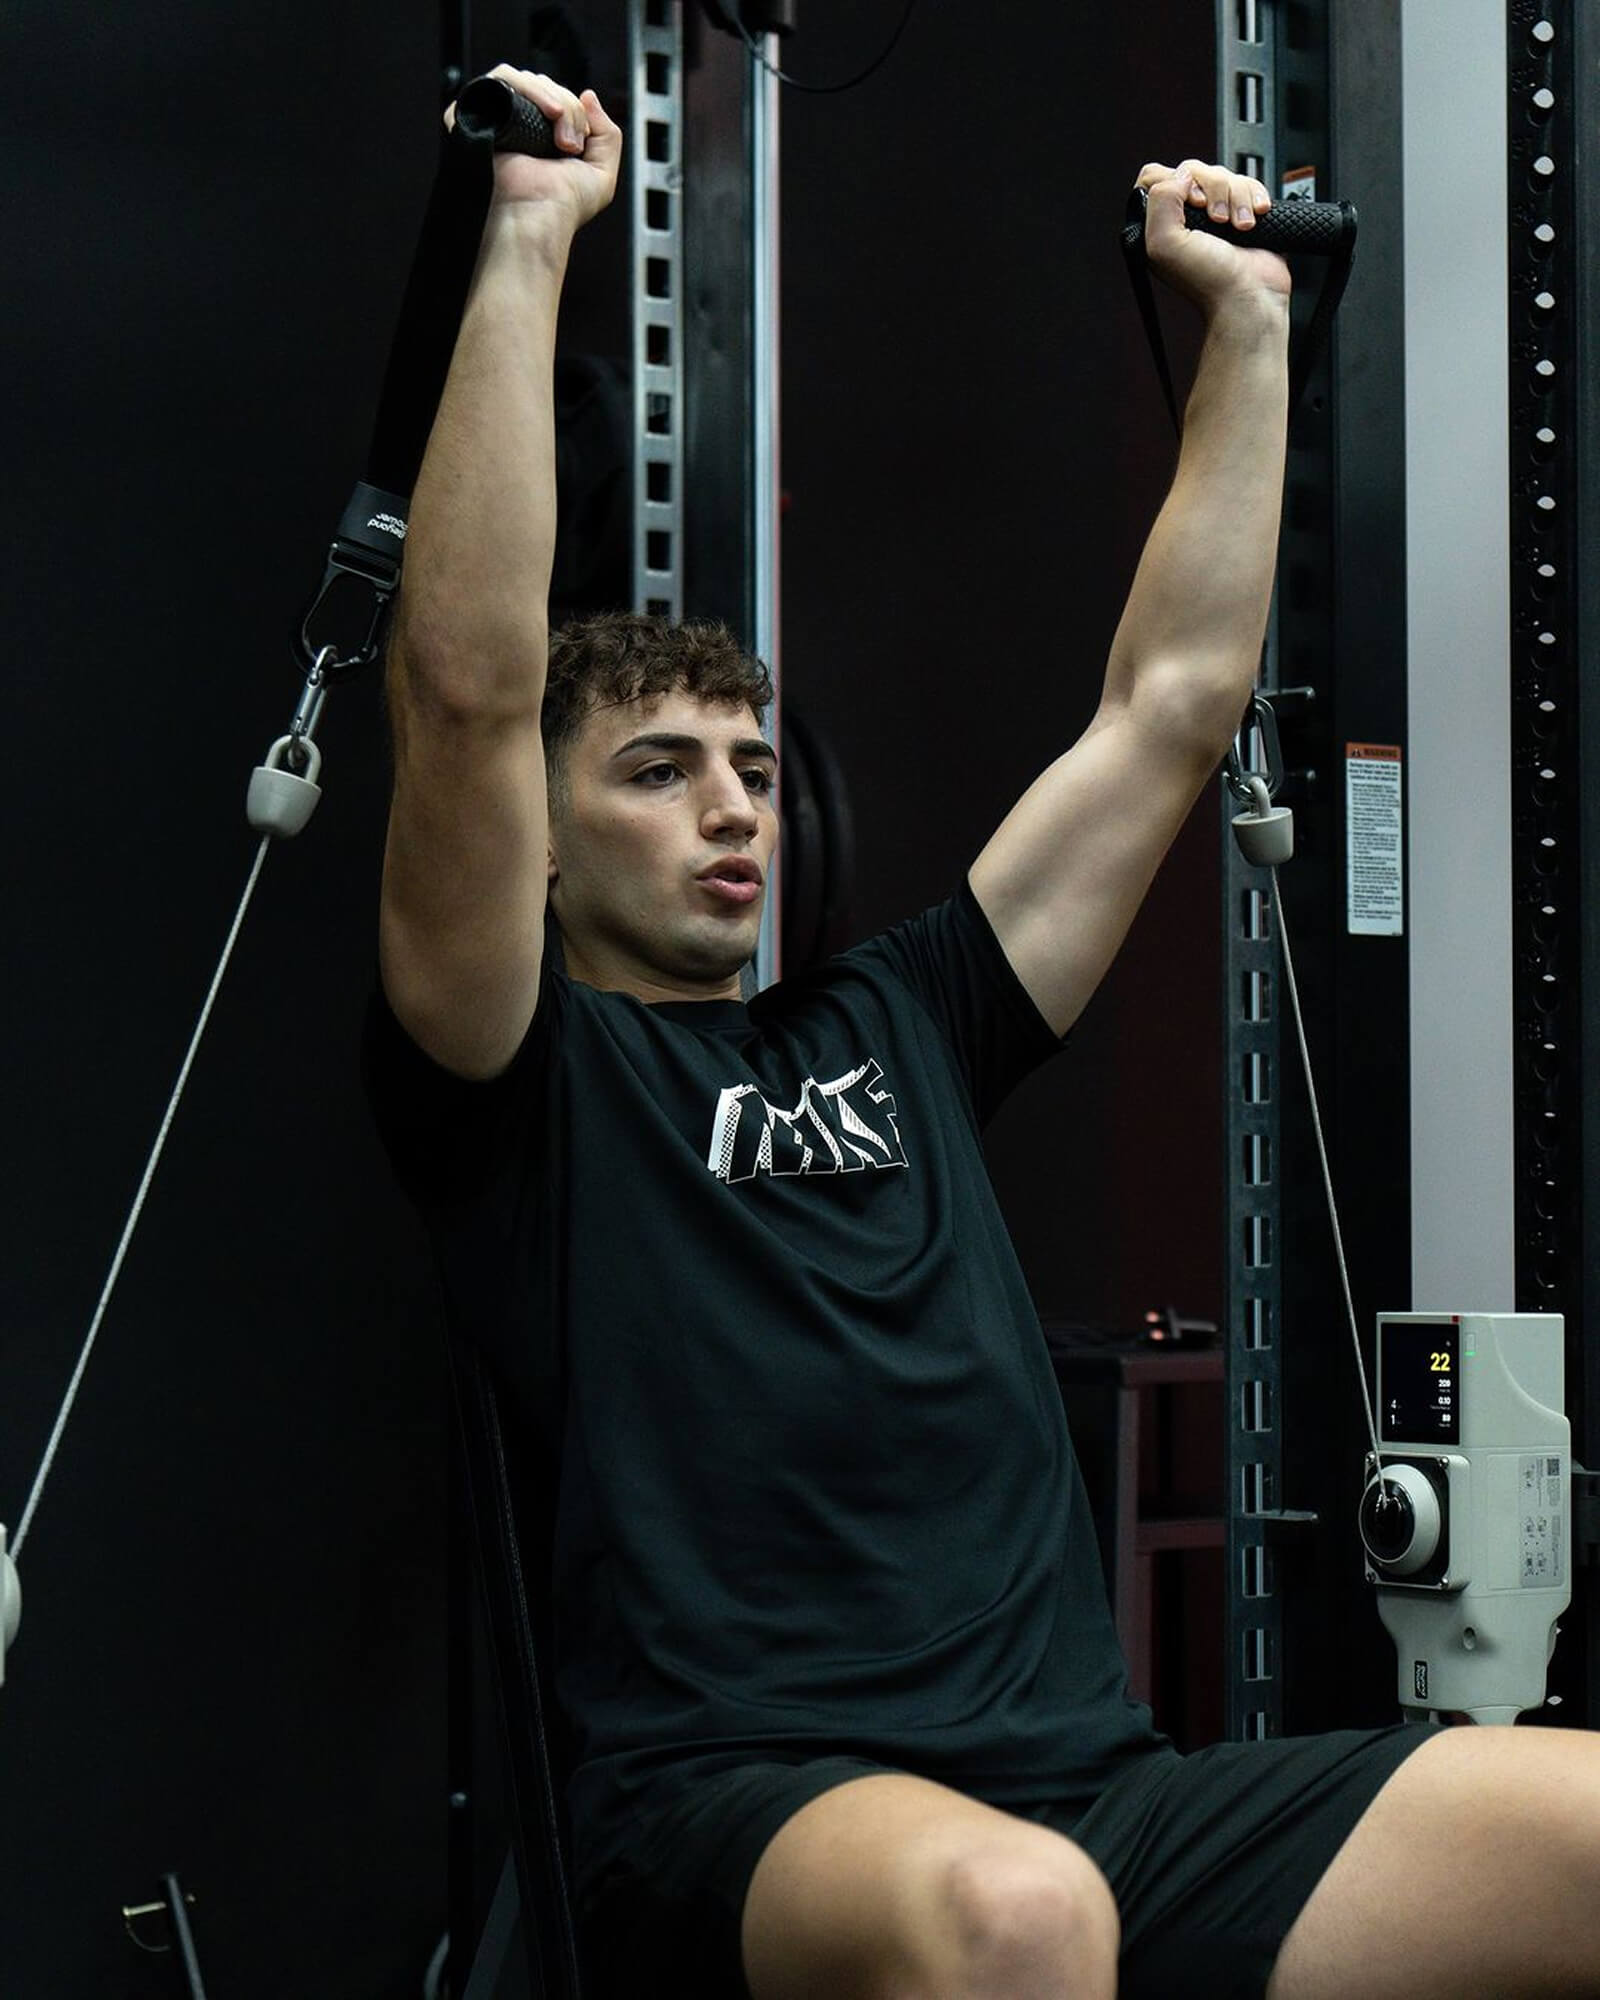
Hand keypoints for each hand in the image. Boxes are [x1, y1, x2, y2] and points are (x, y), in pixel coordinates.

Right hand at [448, 65, 621, 232]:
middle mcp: (516, 124)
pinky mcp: (475, 117)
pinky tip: (542, 112)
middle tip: (569, 144)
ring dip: (548, 96)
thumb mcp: (601, 173)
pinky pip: (497, 80)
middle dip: (566, 106)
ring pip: (521, 77)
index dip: (573, 108)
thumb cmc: (564, 206)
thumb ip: (607, 134)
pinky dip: (522, 86)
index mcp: (540, 134)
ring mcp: (494, 120)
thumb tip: (588, 94)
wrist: (538, 217)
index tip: (579, 143)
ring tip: (559, 130)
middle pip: (541, 83)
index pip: (554, 95)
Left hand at [1135, 159, 1290, 314]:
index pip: (1156, 177)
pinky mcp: (1241, 210)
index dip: (1176, 182)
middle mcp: (1185, 217)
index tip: (1193, 204)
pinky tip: (1253, 218)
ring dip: (1236, 197)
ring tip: (1239, 226)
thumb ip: (1160, 201)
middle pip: (1194, 170)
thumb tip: (1181, 175)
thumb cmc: (1210, 282)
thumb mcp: (1165, 245)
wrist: (1250, 296)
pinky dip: (1253, 196)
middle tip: (1218, 220)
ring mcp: (1214, 212)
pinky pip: (1247, 181)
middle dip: (1213, 190)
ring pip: (1223, 174)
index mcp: (1160, 224)